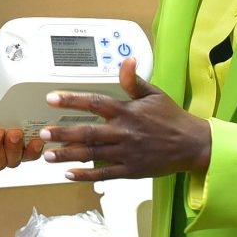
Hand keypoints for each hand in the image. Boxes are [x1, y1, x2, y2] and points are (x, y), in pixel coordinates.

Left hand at [38, 59, 209, 181]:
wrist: (192, 145)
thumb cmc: (171, 118)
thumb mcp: (154, 94)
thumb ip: (133, 80)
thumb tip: (125, 60)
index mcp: (127, 111)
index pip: (95, 102)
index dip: (72, 100)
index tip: (52, 98)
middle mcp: (123, 132)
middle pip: (88, 132)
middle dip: (64, 133)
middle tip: (44, 134)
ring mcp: (125, 153)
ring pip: (92, 155)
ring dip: (68, 155)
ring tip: (48, 156)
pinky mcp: (130, 170)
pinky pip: (104, 174)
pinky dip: (86, 176)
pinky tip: (68, 174)